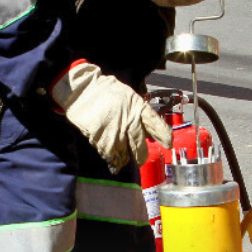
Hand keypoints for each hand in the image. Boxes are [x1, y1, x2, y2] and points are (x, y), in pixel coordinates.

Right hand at [51, 61, 171, 172]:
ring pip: (125, 153)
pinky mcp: (102, 139)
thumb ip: (138, 111)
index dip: (164, 136)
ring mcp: (116, 131)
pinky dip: (112, 160)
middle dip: (141, 155)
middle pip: (140, 145)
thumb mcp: (128, 96)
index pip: (156, 124)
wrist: (83, 91)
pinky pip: (111, 155)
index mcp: (139, 107)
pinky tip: (112, 161)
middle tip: (140, 160)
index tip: (168, 144)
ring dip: (125, 158)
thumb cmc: (106, 92)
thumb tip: (146, 127)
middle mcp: (130, 121)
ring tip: (123, 160)